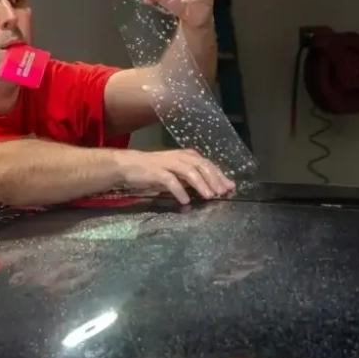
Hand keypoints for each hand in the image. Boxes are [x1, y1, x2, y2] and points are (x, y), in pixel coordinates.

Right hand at [114, 148, 234, 204]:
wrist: (129, 165)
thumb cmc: (154, 171)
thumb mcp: (176, 173)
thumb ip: (192, 179)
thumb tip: (212, 190)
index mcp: (187, 156)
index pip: (208, 164)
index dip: (220, 176)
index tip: (230, 187)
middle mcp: (180, 157)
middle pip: (202, 166)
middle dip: (214, 180)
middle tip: (222, 193)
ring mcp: (168, 163)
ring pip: (190, 172)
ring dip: (201, 184)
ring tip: (209, 197)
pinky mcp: (157, 172)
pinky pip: (171, 181)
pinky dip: (180, 191)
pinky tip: (185, 201)